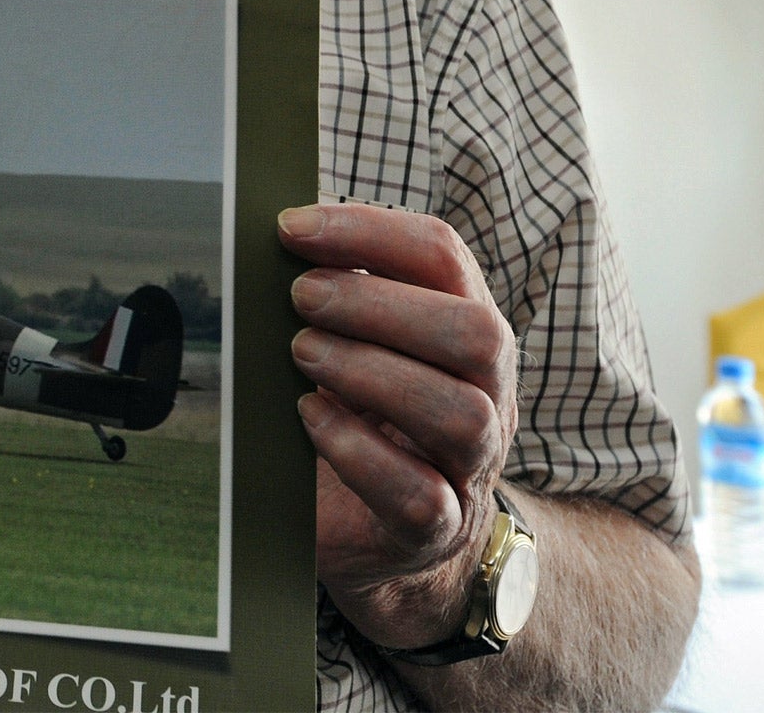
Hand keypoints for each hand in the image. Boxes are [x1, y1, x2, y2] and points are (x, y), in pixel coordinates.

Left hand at [277, 201, 518, 651]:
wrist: (381, 534)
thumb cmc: (362, 417)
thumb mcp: (358, 346)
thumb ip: (335, 294)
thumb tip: (275, 238)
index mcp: (465, 329)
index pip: (445, 256)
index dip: (369, 231)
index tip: (291, 228)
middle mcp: (489, 394)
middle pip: (477, 334)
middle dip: (378, 304)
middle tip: (300, 296)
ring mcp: (471, 467)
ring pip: (462, 414)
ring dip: (370, 371)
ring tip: (302, 354)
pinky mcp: (436, 530)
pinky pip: (419, 495)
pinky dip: (358, 450)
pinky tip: (312, 417)